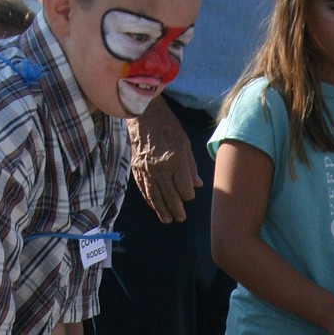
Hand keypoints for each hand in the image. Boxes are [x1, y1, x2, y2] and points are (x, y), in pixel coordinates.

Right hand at [129, 100, 201, 222]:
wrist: (143, 114)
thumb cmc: (168, 127)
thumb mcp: (185, 144)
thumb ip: (191, 166)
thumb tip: (197, 185)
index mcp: (175, 161)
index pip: (184, 189)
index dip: (188, 196)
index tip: (189, 195)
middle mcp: (160, 168)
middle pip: (170, 196)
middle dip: (177, 209)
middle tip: (181, 218)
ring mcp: (146, 170)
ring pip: (155, 197)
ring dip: (162, 210)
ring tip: (168, 220)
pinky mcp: (136, 169)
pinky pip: (144, 190)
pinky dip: (150, 201)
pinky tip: (155, 208)